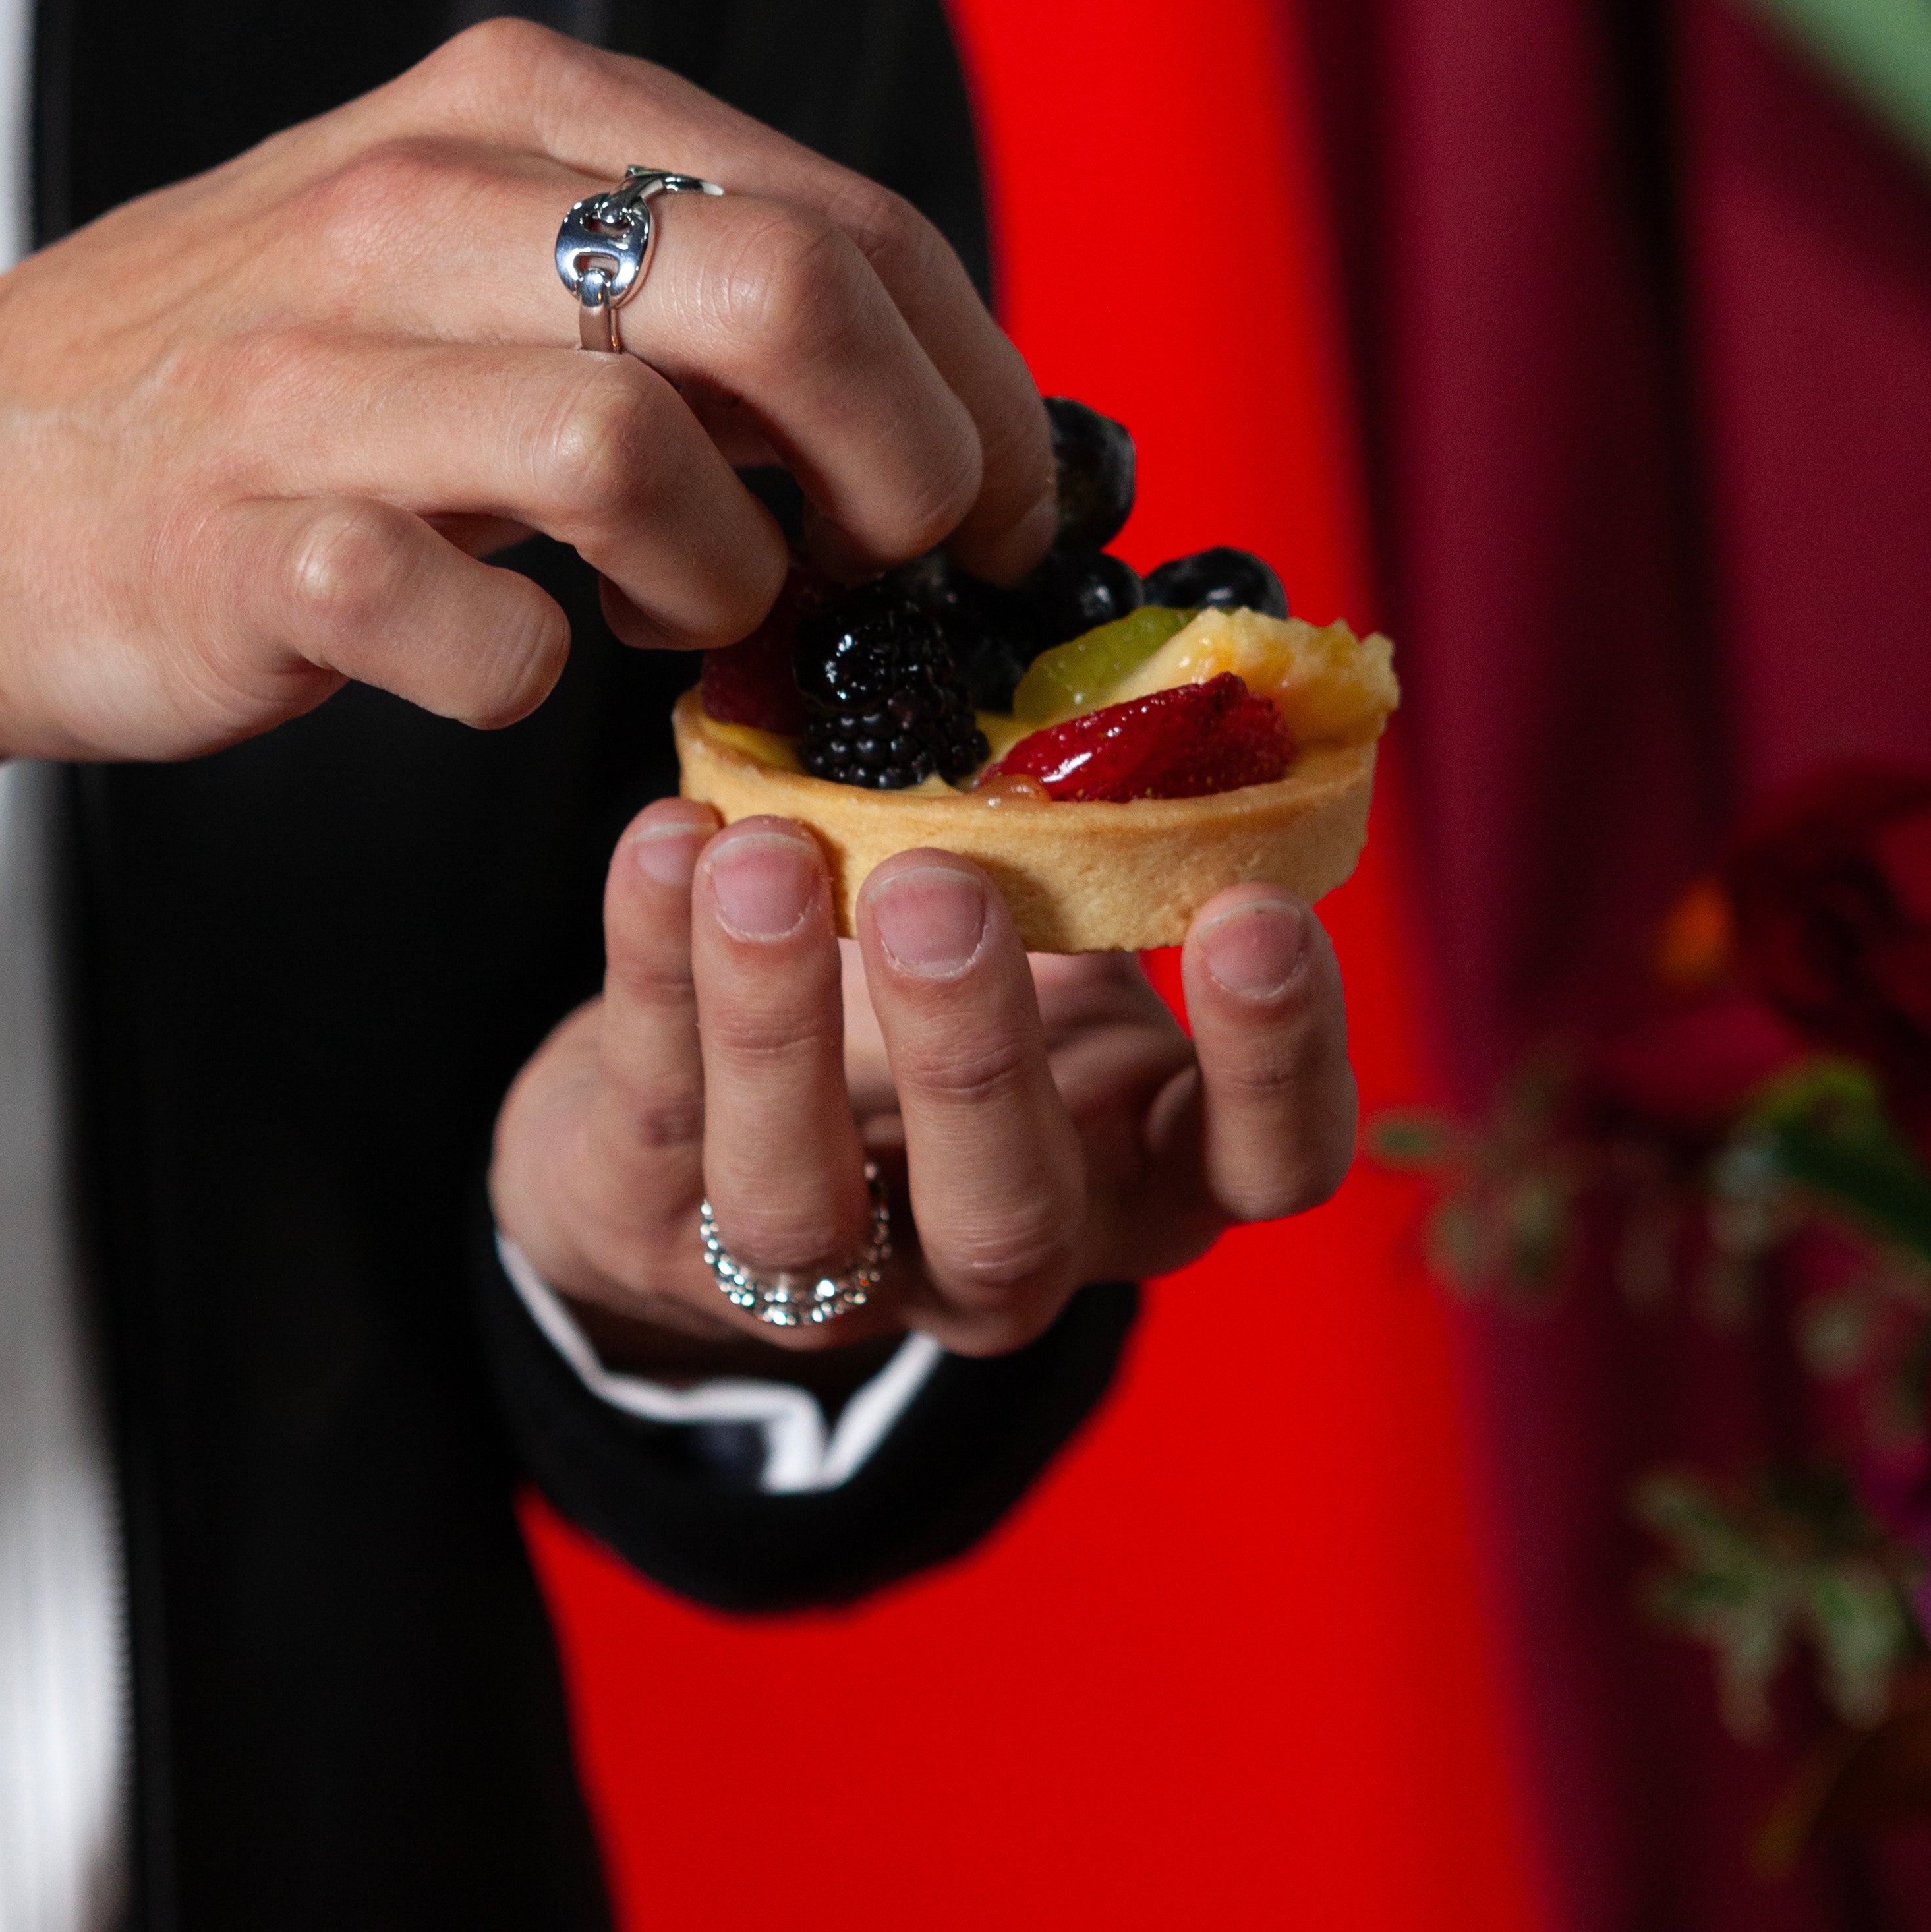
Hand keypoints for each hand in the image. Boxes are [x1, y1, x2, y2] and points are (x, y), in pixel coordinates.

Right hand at [0, 19, 1054, 894]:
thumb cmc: (264, 380)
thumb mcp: (469, 251)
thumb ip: (682, 279)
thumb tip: (940, 395)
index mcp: (509, 110)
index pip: (844, 215)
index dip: (976, 380)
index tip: (1004, 502)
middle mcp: (414, 209)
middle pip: (786, 296)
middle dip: (907, 464)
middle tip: (894, 571)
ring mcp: (315, 381)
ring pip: (638, 453)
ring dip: (726, 580)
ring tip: (690, 616)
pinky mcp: (242, 550)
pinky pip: (470, 632)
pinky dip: (529, 676)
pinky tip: (509, 659)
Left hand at [489, 802, 1357, 1368]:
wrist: (704, 1122)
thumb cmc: (921, 985)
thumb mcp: (1045, 922)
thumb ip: (1095, 835)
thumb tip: (1158, 656)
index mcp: (1137, 1169)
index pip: (1265, 1167)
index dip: (1279, 1062)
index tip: (1253, 906)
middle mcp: (998, 1257)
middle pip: (1008, 1216)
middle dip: (972, 1054)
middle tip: (937, 885)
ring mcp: (823, 1275)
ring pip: (797, 1202)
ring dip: (776, 1024)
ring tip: (764, 856)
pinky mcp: (655, 1238)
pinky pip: (654, 1113)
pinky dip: (651, 970)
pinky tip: (667, 839)